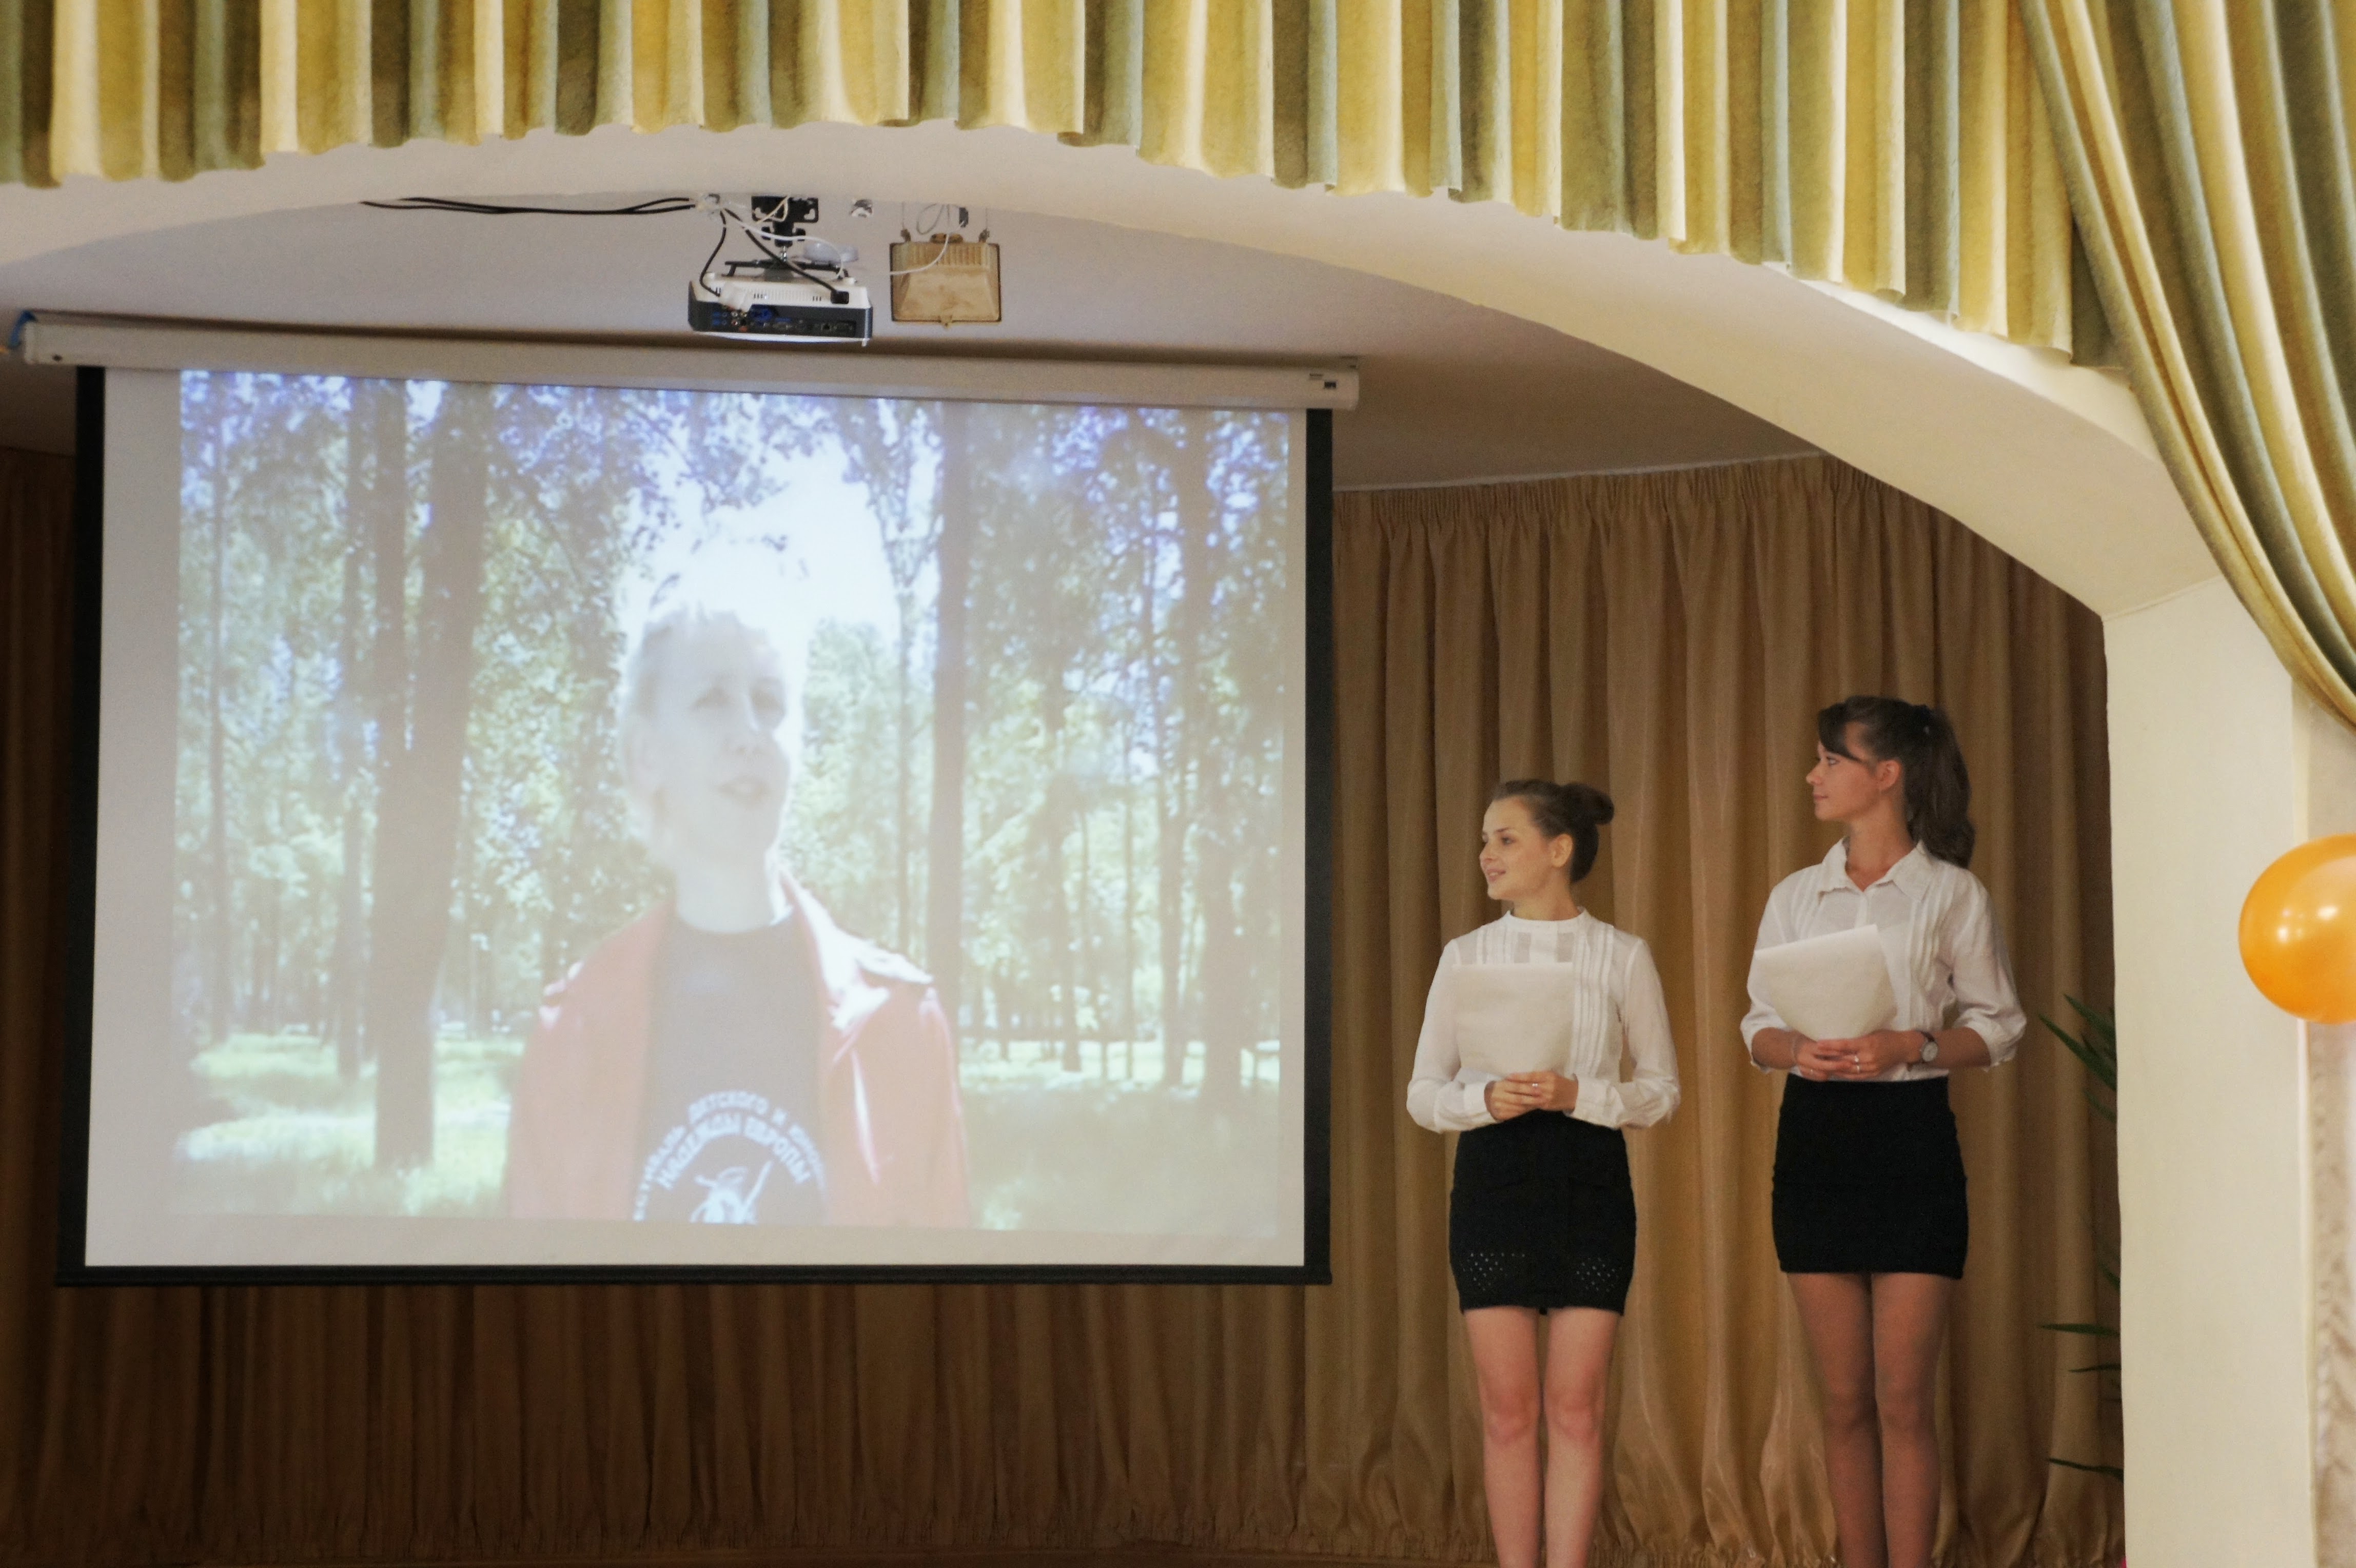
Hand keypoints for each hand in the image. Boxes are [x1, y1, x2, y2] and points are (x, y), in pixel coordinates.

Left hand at [1487, 1071, 1577, 1116]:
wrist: (1573, 1095)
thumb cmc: (1560, 1082)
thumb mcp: (1551, 1075)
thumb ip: (1539, 1075)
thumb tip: (1521, 1075)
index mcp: (1548, 1076)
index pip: (1531, 1076)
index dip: (1519, 1077)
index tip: (1508, 1076)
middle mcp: (1547, 1087)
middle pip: (1528, 1087)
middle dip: (1515, 1087)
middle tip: (1503, 1086)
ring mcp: (1547, 1097)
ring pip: (1529, 1097)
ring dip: (1517, 1096)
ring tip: (1506, 1095)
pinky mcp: (1546, 1105)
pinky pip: (1532, 1105)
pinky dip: (1523, 1104)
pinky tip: (1515, 1103)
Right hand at [1788, 1036, 1847, 1080]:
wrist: (1789, 1048)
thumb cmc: (1805, 1038)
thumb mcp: (1812, 1035)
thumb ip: (1824, 1041)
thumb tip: (1843, 1042)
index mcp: (1806, 1047)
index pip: (1823, 1051)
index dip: (1836, 1052)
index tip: (1849, 1052)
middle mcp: (1803, 1059)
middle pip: (1822, 1066)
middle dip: (1837, 1066)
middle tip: (1850, 1065)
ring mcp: (1802, 1068)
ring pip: (1821, 1074)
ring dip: (1833, 1072)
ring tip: (1843, 1068)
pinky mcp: (1804, 1074)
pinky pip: (1818, 1078)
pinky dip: (1827, 1075)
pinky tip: (1834, 1071)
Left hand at [1809, 1029, 1924, 1079]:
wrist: (1903, 1048)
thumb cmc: (1887, 1036)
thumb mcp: (1871, 1032)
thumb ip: (1857, 1036)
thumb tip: (1839, 1036)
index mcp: (1867, 1044)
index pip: (1844, 1045)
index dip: (1831, 1045)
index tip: (1819, 1043)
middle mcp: (1868, 1057)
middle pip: (1844, 1058)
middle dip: (1829, 1057)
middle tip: (1816, 1055)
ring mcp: (1871, 1067)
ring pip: (1848, 1069)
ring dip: (1835, 1067)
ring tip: (1822, 1064)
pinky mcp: (1873, 1073)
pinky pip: (1856, 1076)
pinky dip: (1845, 1074)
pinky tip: (1836, 1072)